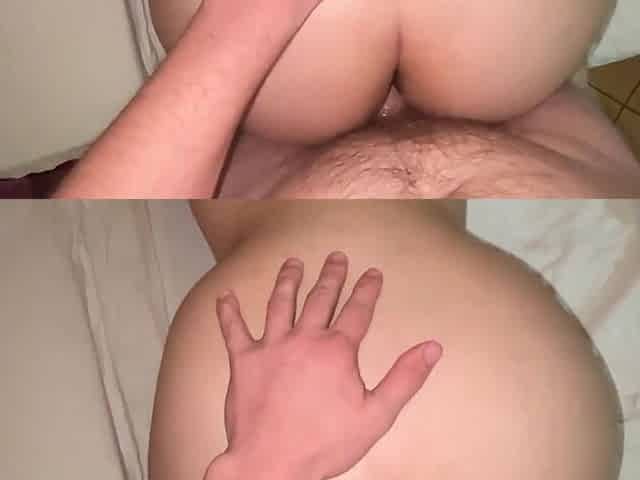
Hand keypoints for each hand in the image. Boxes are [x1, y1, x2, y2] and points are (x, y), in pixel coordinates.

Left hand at [209, 252, 442, 479]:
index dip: (368, 289)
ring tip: (293, 262)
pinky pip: (233, 330)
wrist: (271, 464)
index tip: (373, 272)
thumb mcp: (376, 415)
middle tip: (336, 257)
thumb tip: (432, 347)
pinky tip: (225, 295)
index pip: (358, 311)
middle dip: (331, 276)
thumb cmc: (324, 444)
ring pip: (280, 304)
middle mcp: (304, 340)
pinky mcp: (244, 361)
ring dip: (288, 280)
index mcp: (336, 351)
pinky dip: (228, 312)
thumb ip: (405, 378)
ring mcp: (271, 347)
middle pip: (321, 299)